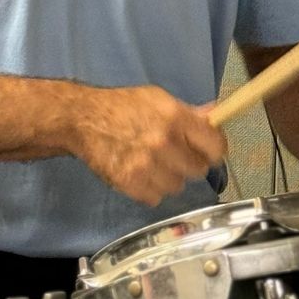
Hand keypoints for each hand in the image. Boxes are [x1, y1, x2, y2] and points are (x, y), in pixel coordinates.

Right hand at [74, 86, 226, 205]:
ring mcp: (146, 165)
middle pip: (198, 170)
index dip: (213, 150)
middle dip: (189, 163)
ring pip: (177, 187)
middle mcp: (164, 142)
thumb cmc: (122, 106)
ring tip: (153, 164)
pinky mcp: (130, 183)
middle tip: (175, 156)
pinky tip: (140, 174)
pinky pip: (156, 197)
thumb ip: (189, 113)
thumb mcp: (158, 100)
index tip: (207, 151)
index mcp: (175, 117)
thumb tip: (215, 115)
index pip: (215, 146)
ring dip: (169, 178)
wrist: (82, 119)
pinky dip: (150, 190)